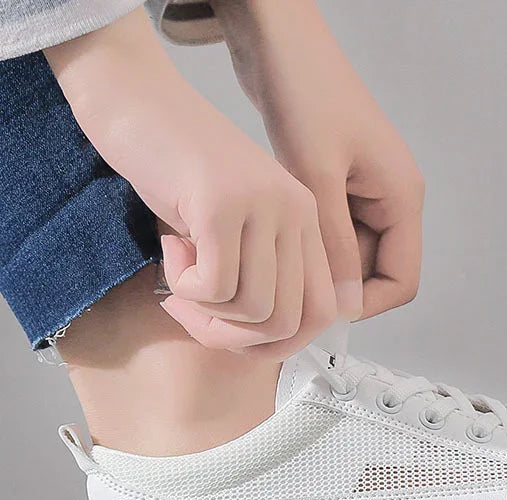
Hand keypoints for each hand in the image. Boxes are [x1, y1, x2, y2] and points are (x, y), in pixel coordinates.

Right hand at [45, 8, 336, 356]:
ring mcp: (264, 207)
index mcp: (308, 221)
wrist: (135, 100)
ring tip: (180, 273)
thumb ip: (258, 276)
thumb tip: (261, 343)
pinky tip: (170, 249)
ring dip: (206, 312)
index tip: (230, 332)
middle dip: (236, 339)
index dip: (277, 344)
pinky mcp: (223, 204)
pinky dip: (185, 288)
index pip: (322, 314)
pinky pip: (216, 289)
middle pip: (291, 324)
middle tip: (193, 312)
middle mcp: (297, 214)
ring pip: (255, 312)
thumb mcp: (234, 230)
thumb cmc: (179, 172)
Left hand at [214, 0, 424, 319]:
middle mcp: (391, 200)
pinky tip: (278, 241)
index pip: (401, 281)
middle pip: (376, 273)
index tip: (323, 311)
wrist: (281, 40)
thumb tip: (344, 307)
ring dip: (320, 268)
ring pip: (350, 257)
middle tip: (292, 293)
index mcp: (402, 198)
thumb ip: (335, 245)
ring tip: (279, 265)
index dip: (366, 305)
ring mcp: (366, 194)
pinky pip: (333, 234)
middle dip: (338, 288)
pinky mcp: (341, 185)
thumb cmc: (305, 92)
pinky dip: (309, 246)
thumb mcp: (318, 176)